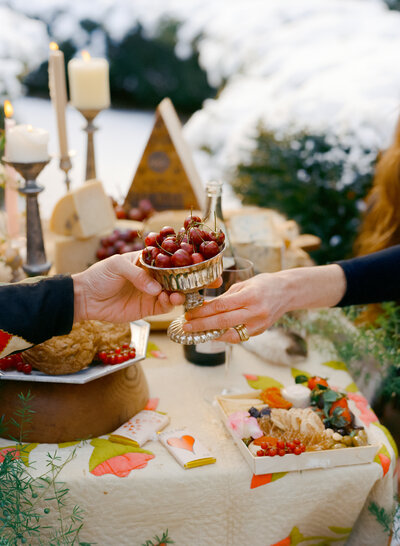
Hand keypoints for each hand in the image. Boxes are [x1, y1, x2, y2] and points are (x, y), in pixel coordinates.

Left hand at [72, 251, 184, 322]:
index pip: (166, 259)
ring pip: (172, 293)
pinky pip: (163, 307)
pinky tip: (167, 300)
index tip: (186, 264)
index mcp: (146, 261)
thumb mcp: (116, 266)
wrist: (85, 298)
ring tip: (175, 294)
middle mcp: (151, 277)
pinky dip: (169, 304)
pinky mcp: (147, 308)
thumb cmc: (99, 276)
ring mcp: (150, 293)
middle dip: (182, 280)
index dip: (177, 261)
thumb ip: (137, 274)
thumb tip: (156, 288)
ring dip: (178, 293)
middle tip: (186, 282)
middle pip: (173, 277)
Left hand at [182, 265, 346, 342]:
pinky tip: (212, 334)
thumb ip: (225, 297)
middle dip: (202, 325)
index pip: (220, 306)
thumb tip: (205, 307)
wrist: (287, 292)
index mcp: (249, 296)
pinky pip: (238, 337)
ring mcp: (258, 324)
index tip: (189, 314)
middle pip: (223, 322)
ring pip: (230, 334)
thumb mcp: (243, 285)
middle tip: (186, 326)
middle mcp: (255, 312)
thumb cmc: (263, 284)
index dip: (203, 312)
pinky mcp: (260, 332)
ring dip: (211, 334)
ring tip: (196, 333)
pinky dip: (224, 336)